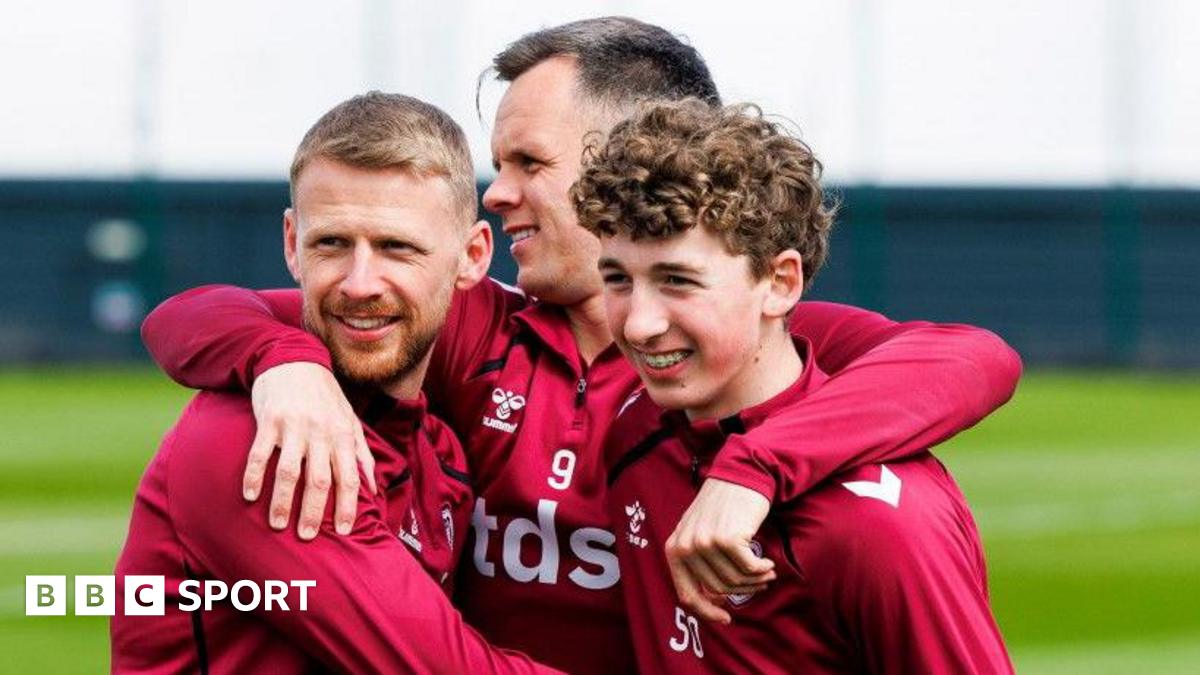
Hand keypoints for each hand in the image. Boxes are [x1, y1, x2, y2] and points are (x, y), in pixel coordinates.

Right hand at [244, 362, 375, 539]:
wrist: (295, 360)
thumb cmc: (325, 398)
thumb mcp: (350, 421)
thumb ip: (362, 454)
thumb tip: (373, 487)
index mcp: (343, 435)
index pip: (350, 477)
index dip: (348, 506)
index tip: (344, 531)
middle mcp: (321, 433)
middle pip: (320, 480)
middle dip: (313, 512)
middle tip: (307, 537)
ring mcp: (294, 427)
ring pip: (289, 471)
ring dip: (283, 501)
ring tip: (278, 524)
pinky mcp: (269, 420)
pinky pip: (260, 453)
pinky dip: (254, 476)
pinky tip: (250, 496)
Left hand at [665, 478, 775, 623]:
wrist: (739, 474)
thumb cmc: (721, 506)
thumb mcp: (697, 532)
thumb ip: (698, 562)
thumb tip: (713, 598)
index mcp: (674, 549)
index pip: (686, 595)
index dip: (707, 612)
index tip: (726, 618)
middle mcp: (686, 547)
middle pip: (718, 589)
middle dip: (742, 591)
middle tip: (759, 584)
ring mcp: (705, 542)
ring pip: (735, 580)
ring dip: (755, 580)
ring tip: (766, 572)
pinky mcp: (728, 538)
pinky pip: (749, 568)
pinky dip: (762, 569)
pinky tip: (768, 562)